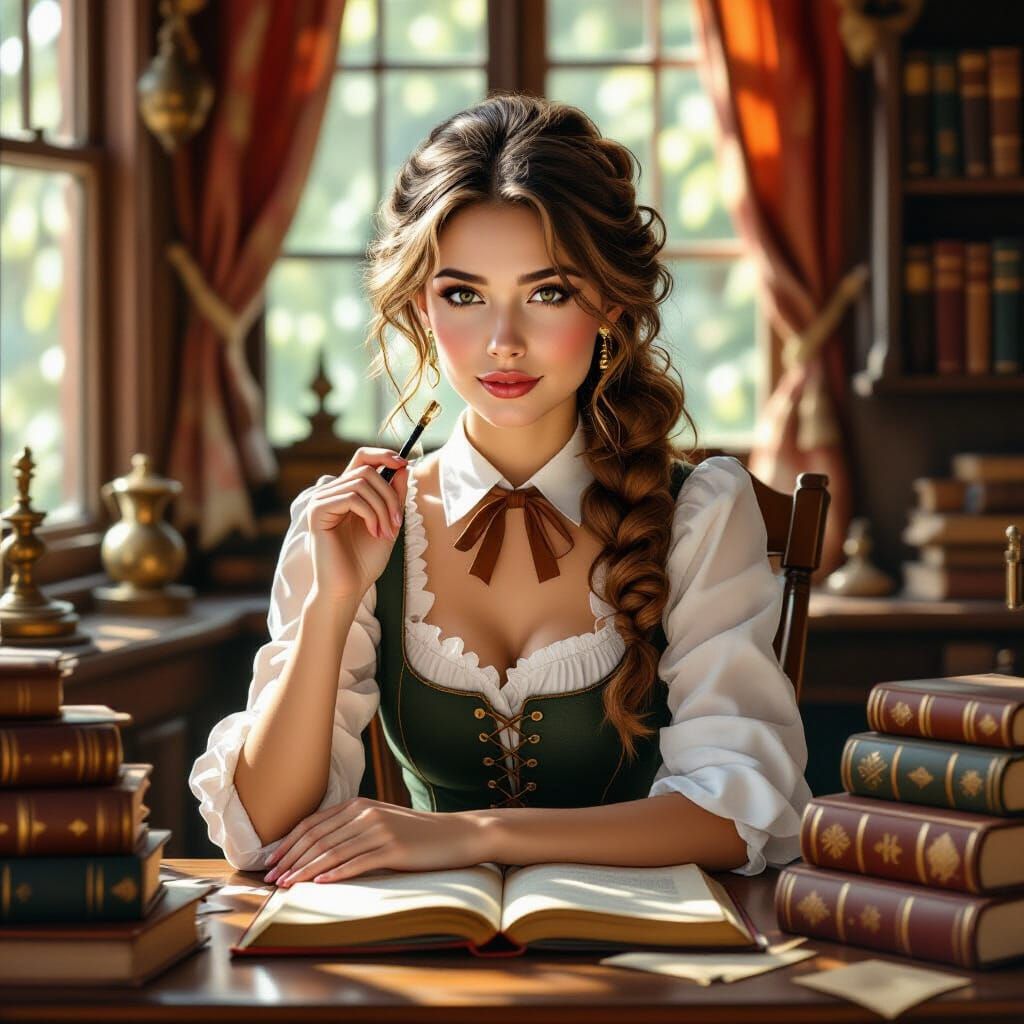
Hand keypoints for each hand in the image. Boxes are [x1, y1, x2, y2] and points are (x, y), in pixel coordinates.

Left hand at [261, 798, 489, 885]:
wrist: (456, 834)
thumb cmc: (416, 834)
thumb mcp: (382, 822)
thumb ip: (353, 828)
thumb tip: (318, 849)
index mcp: (359, 804)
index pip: (313, 823)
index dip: (288, 842)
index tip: (271, 861)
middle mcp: (365, 813)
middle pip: (318, 838)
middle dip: (290, 859)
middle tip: (271, 878)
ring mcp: (379, 830)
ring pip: (332, 852)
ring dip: (305, 871)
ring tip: (287, 885)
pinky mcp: (394, 849)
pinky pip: (358, 863)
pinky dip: (336, 874)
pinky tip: (319, 884)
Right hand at [306, 448, 409, 600]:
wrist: (348, 588)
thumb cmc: (365, 561)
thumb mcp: (389, 522)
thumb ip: (394, 496)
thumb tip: (403, 466)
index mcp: (346, 494)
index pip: (361, 459)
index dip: (382, 455)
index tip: (404, 463)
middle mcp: (331, 493)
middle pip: (366, 470)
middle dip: (390, 494)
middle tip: (398, 521)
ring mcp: (321, 501)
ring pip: (362, 483)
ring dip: (383, 507)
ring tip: (387, 532)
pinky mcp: (317, 512)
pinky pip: (352, 497)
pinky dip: (371, 513)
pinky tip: (374, 532)